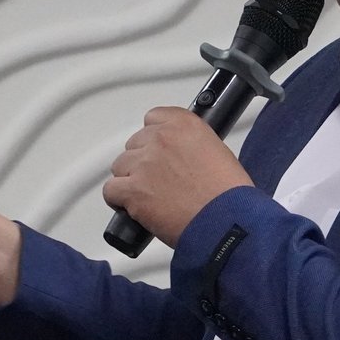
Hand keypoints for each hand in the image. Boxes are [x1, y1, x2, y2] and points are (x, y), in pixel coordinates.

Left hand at [103, 107, 252, 246]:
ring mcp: (144, 163)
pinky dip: (119, 201)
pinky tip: (134, 208)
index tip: (159, 151)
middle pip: (134, 145)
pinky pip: (110, 190)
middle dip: (143, 162)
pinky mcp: (133, 189)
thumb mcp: (217, 154)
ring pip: (120, 167)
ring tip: (150, 198)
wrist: (227, 222)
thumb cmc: (229, 196)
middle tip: (159, 182)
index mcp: (185, 125)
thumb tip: (178, 157)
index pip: (153, 118)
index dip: (153, 138)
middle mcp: (161, 139)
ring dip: (131, 181)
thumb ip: (191, 147)